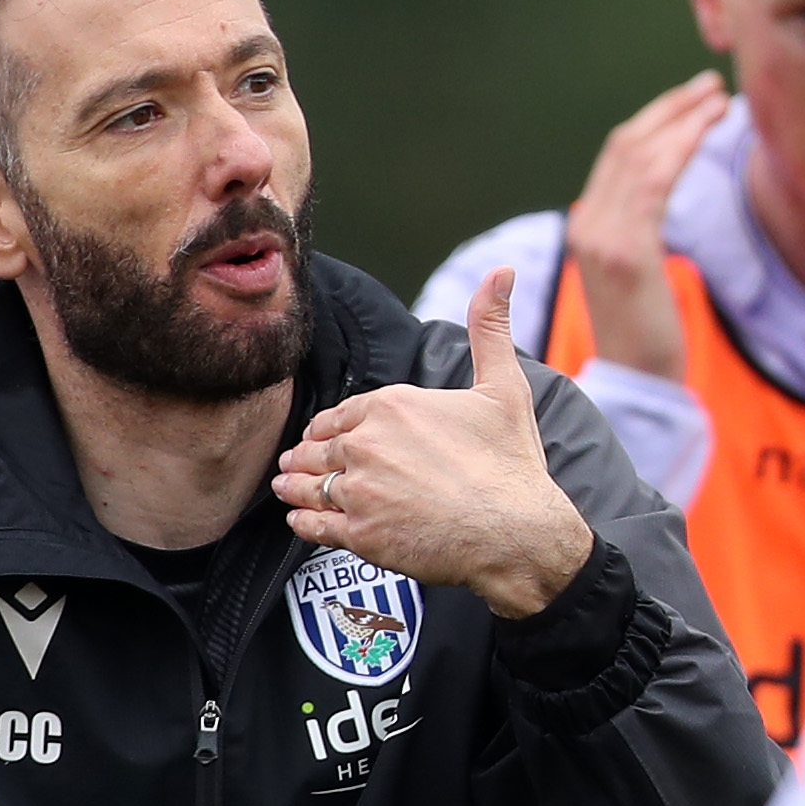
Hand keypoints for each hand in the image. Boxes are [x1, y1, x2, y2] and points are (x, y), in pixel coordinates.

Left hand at [271, 269, 595, 618]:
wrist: (516, 532)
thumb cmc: (511, 464)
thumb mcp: (504, 387)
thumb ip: (491, 327)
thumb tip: (502, 271)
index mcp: (392, 405)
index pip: (342, 413)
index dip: (331, 425)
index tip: (325, 433)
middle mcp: (367, 444)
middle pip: (319, 447)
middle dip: (307, 454)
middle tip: (296, 463)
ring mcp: (359, 490)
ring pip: (309, 484)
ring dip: (294, 485)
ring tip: (288, 487)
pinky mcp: (359, 534)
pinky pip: (313, 525)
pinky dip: (302, 521)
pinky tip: (299, 519)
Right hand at [563, 72, 732, 377]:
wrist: (637, 385)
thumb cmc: (649, 336)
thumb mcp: (639, 276)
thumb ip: (640, 233)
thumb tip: (660, 198)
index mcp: (588, 226)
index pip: (618, 155)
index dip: (657, 120)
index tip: (694, 101)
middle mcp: (587, 224)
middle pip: (626, 144)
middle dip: (671, 109)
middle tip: (712, 87)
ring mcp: (602, 237)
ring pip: (640, 155)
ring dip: (682, 121)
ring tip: (719, 100)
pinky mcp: (626, 253)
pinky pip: (653, 182)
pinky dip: (680, 147)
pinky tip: (708, 131)